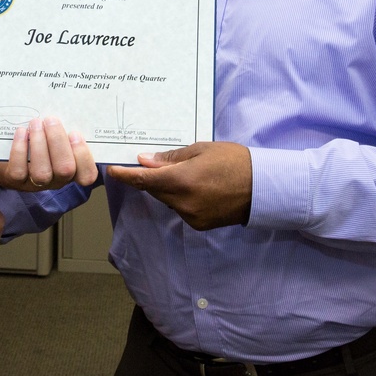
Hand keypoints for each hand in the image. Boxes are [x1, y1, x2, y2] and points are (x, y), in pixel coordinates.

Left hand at [0, 117, 98, 191]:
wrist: (8, 156)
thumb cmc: (40, 141)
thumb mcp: (55, 137)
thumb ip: (64, 130)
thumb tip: (66, 106)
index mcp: (72, 170)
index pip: (87, 175)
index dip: (84, 156)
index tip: (75, 133)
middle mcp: (57, 180)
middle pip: (65, 169)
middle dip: (58, 141)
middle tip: (51, 120)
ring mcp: (36, 183)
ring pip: (42, 172)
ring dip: (39, 143)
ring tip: (36, 123)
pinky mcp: (15, 181)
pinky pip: (19, 170)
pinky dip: (20, 149)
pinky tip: (21, 132)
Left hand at [107, 142, 251, 229]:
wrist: (263, 187)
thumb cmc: (233, 161)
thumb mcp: (201, 150)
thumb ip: (171, 158)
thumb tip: (146, 161)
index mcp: (181, 181)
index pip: (144, 180)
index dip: (125, 175)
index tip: (113, 171)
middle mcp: (182, 203)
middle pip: (153, 190)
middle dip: (148, 177)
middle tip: (148, 163)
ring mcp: (191, 216)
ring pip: (166, 199)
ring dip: (165, 187)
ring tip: (182, 172)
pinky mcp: (200, 225)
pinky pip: (180, 208)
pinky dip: (179, 197)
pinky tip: (194, 186)